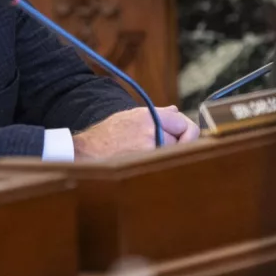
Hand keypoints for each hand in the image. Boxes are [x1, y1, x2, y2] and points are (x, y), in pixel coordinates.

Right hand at [73, 105, 199, 160]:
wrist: (88, 152)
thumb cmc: (107, 135)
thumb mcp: (129, 117)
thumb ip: (156, 115)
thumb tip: (176, 110)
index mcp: (148, 115)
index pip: (182, 121)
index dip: (187, 130)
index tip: (184, 137)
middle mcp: (151, 129)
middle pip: (183, 139)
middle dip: (178, 144)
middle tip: (167, 148)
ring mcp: (150, 148)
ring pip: (174, 153)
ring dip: (166, 155)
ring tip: (146, 154)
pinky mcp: (147, 163)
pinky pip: (164, 164)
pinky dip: (159, 164)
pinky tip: (144, 162)